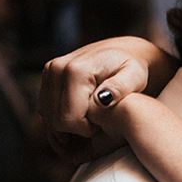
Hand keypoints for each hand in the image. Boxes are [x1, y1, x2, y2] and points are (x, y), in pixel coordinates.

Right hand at [39, 38, 152, 162]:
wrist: (121, 50)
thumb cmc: (131, 67)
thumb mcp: (135, 76)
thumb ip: (121, 87)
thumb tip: (103, 98)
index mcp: (75, 71)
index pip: (69, 119)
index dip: (87, 130)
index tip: (103, 124)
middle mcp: (56, 69)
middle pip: (55, 119)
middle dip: (76, 129)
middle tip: (98, 124)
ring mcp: (48, 72)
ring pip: (48, 117)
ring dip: (67, 125)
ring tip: (91, 119)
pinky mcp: (46, 77)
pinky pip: (46, 109)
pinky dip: (60, 118)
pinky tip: (81, 116)